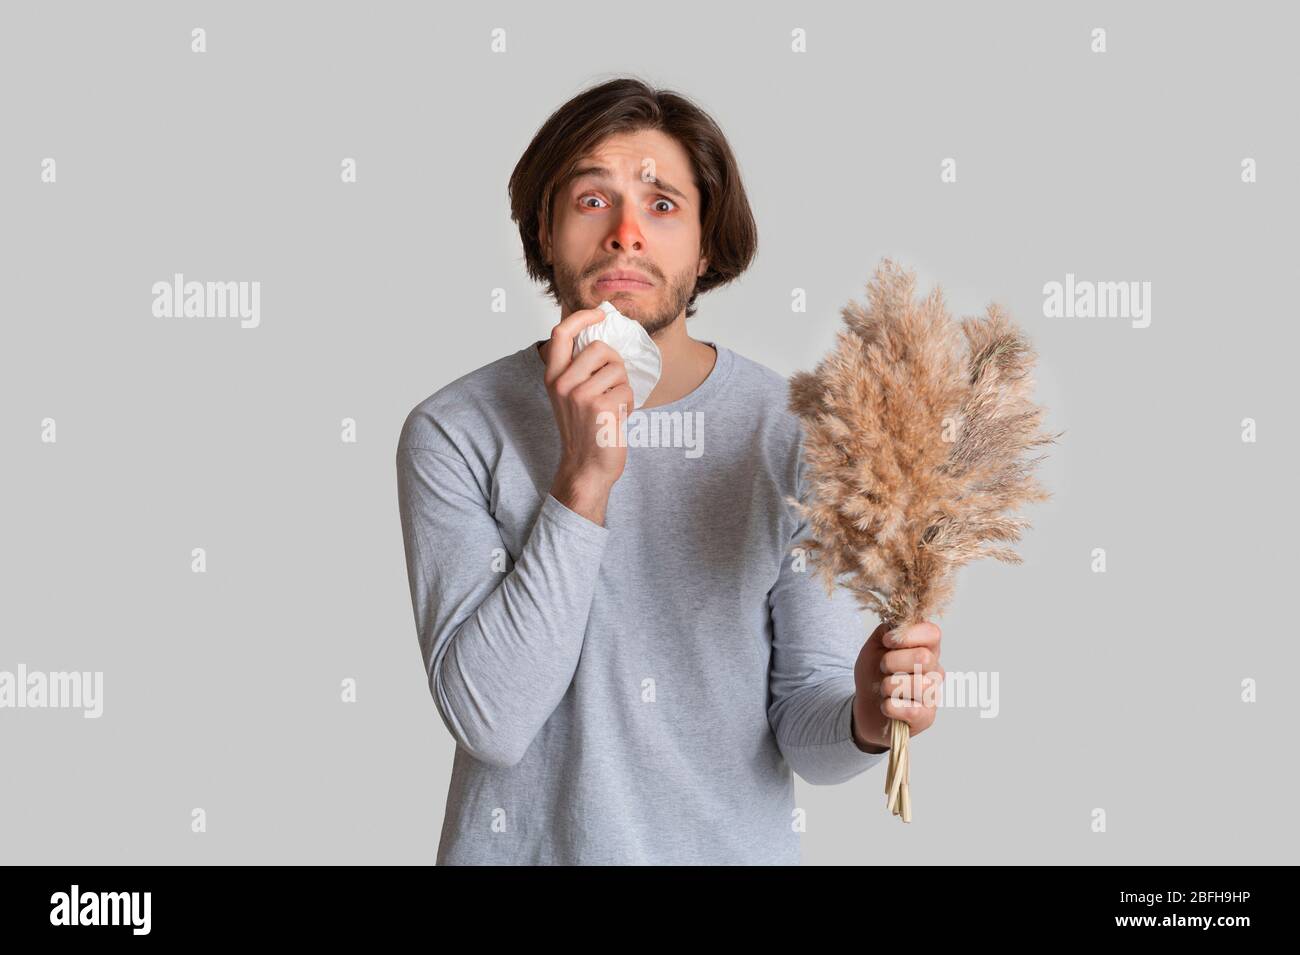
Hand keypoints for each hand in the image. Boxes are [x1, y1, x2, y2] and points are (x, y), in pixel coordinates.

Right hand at [541, 307, 633, 524]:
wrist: (586, 467)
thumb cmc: (586, 430)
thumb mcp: (571, 396)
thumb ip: (580, 370)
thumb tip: (605, 338)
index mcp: (553, 376)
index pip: (561, 333)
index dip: (582, 317)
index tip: (599, 315)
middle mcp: (562, 383)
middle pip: (600, 347)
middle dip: (615, 363)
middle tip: (613, 385)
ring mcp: (580, 395)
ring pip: (617, 369)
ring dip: (623, 387)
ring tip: (613, 406)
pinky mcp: (600, 406)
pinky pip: (627, 389)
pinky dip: (629, 403)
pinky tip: (617, 418)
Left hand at [851, 620, 943, 752]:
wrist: (864, 704)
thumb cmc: (873, 673)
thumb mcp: (874, 646)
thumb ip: (887, 630)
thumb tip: (899, 624)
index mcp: (926, 648)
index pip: (932, 633)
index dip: (908, 635)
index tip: (887, 641)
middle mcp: (934, 670)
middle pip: (924, 657)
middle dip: (893, 661)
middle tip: (882, 667)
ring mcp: (933, 694)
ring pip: (919, 685)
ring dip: (890, 686)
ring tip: (883, 689)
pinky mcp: (926, 718)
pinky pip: (912, 710)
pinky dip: (890, 706)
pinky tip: (886, 705)